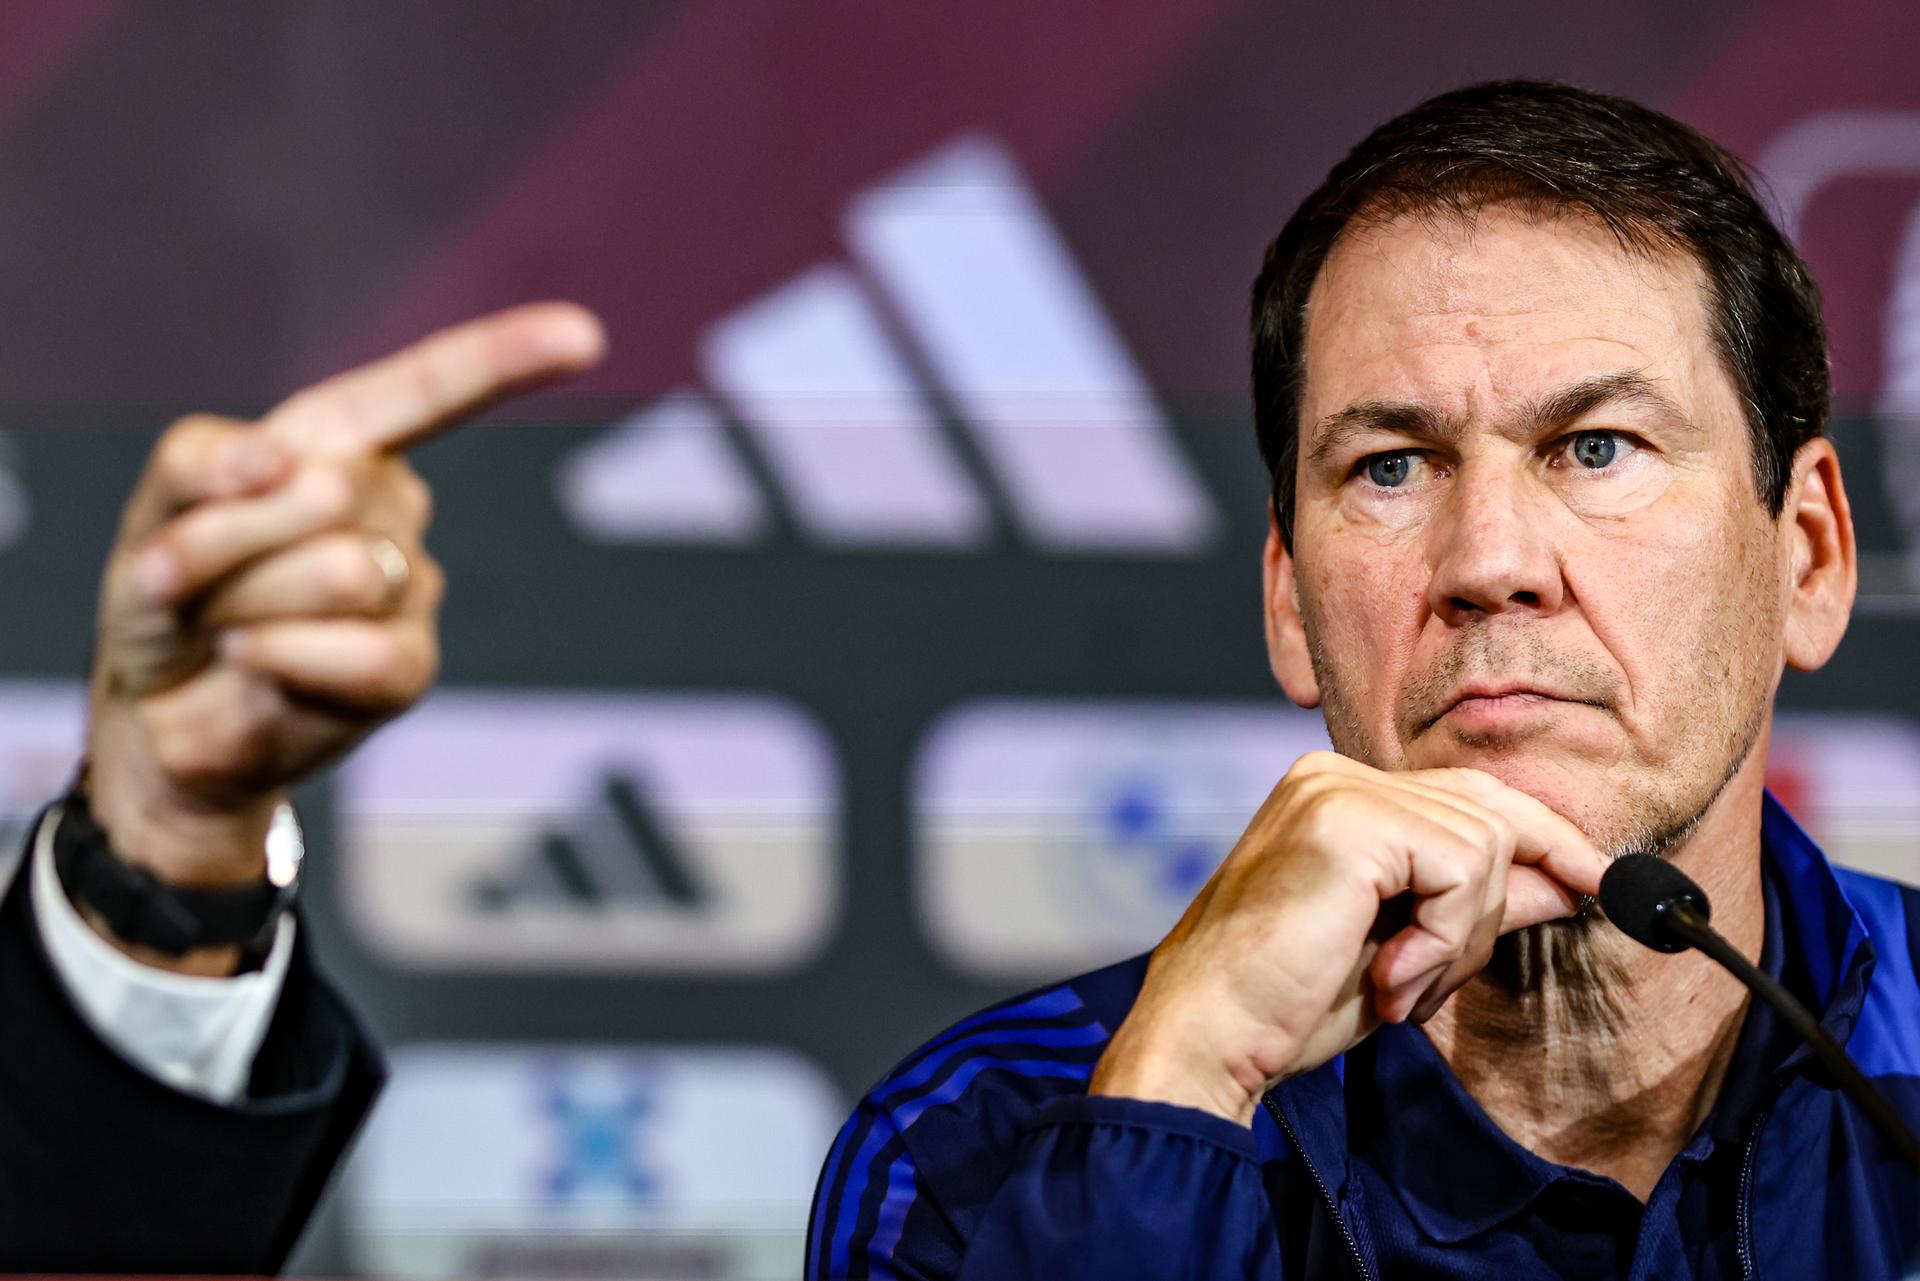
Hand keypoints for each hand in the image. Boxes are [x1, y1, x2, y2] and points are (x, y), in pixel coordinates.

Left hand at [82, 303, 604, 968]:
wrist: (161, 715)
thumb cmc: (168, 597)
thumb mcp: (155, 507)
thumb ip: (204, 463)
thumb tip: (281, 465)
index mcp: (340, 441)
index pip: (428, 390)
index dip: (506, 357)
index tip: (584, 336)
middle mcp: (389, 504)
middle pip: (324, 492)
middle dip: (222, 539)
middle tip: (186, 580)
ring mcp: (409, 587)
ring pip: (337, 571)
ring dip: (241, 602)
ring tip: (224, 626)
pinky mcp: (409, 667)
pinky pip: (357, 649)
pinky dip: (278, 657)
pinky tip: (254, 661)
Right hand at [1088, 751, 1605, 1123]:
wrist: (1209, 1036)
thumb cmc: (1286, 1003)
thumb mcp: (1404, 948)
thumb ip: (1476, 904)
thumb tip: (1569, 880)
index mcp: (1337, 792)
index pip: (1473, 797)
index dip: (1545, 840)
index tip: (1600, 884)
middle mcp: (1334, 774)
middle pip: (1491, 812)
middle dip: (1498, 907)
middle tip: (1434, 981)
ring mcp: (1338, 790)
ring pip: (1487, 844)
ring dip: (1463, 937)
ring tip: (1397, 987)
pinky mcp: (1348, 820)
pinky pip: (1463, 869)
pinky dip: (1448, 937)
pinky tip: (1391, 979)